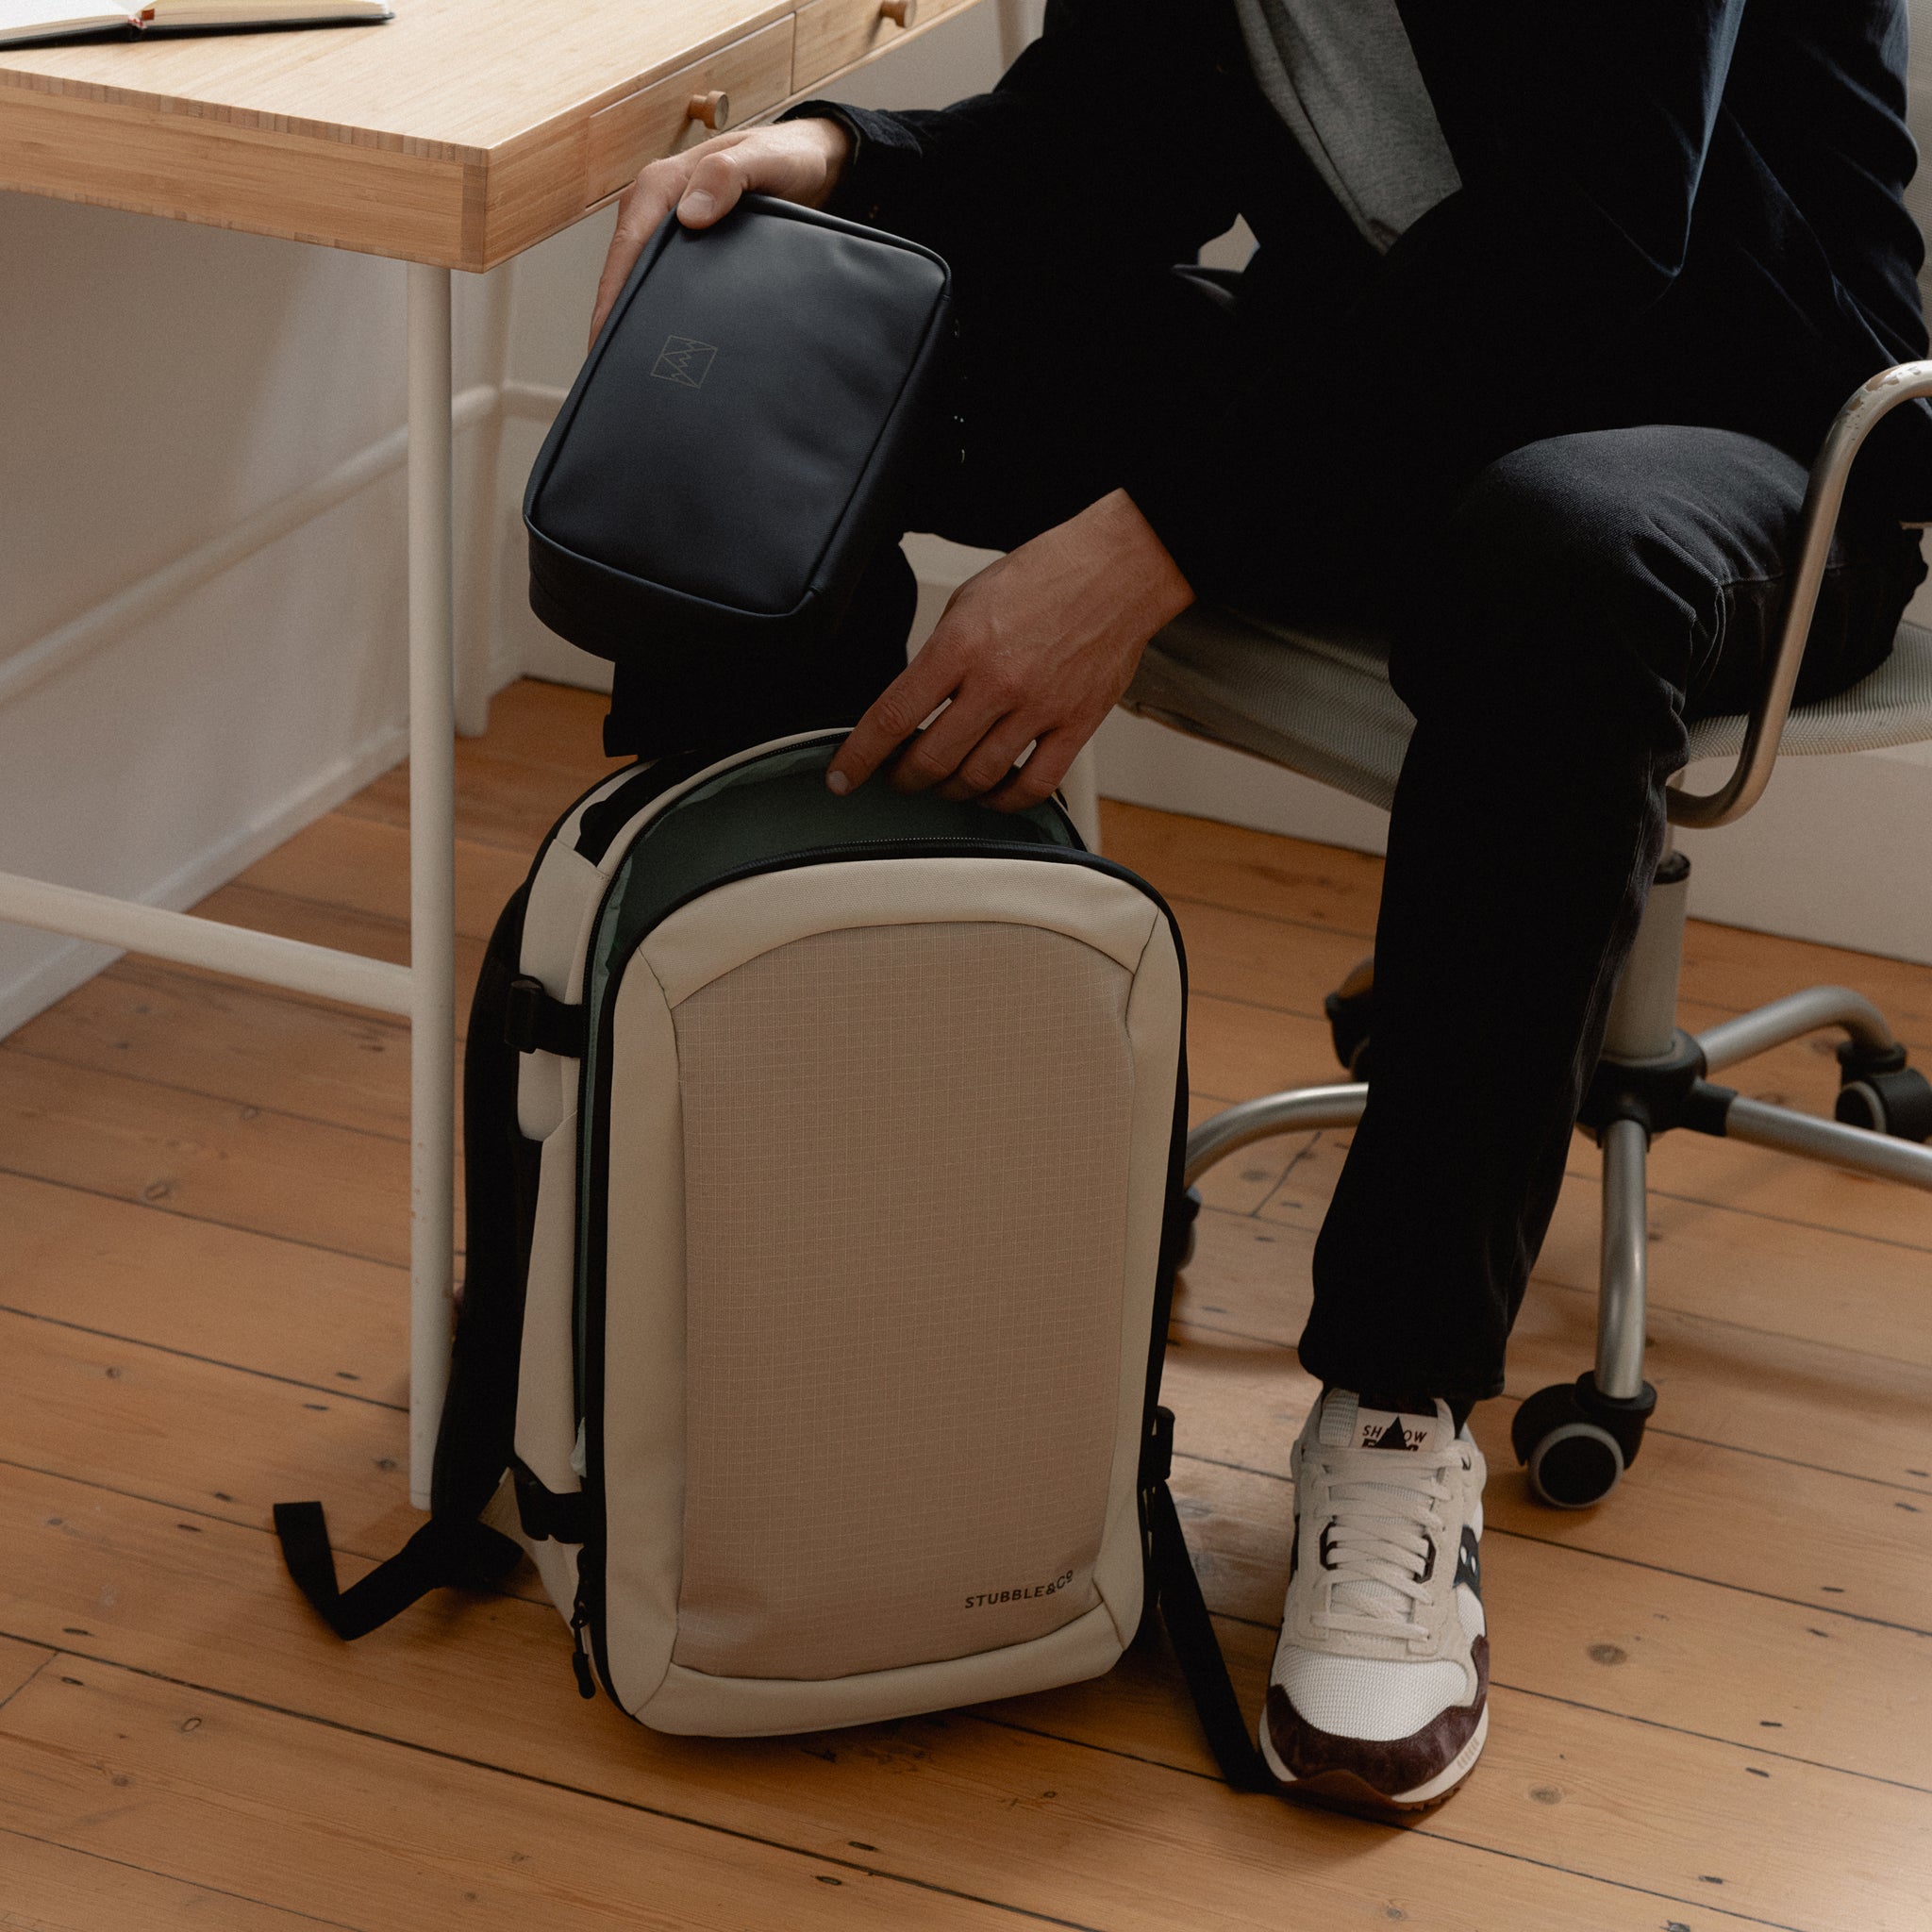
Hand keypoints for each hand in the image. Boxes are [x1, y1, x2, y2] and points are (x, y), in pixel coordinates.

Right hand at [589, 119, 852, 344]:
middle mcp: (656, 207)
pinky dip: (658, 309)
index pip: (626, 248)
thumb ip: (728, 177)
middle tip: (618, 370)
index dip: (612, 297)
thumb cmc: (788, 158)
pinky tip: (665, 343)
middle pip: (624, 271)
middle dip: (616, 318)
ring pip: (640, 280)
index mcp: (662, 184)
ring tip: (634, 367)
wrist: (812, 166)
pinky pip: (663, 281)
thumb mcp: (764, 160)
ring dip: (635, 318)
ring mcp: (669, 230)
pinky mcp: (686, 248)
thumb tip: (690, 216)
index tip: (605, 340)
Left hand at [827, 491, 1195, 811]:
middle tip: (897, 777)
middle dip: (903, 778)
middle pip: (931, 760)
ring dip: (949, 791)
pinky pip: (1034, 786)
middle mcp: (997, 682)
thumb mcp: (969, 601)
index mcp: (961, 646)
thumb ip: (939, 654)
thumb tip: (915, 700)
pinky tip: (993, 793)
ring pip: (977, 779)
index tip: (842, 777)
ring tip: (942, 783)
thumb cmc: (1046, 575)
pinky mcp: (1076, 725)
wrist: (1118, 569)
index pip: (893, 716)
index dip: (859, 757)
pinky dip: (1005, 800)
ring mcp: (1039, 709)